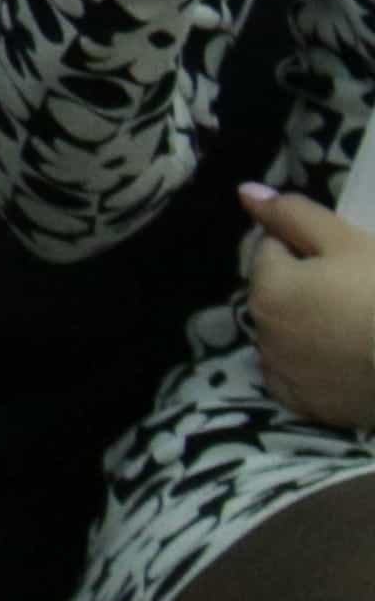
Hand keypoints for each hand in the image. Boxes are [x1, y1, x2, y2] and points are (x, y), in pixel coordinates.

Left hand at [237, 182, 374, 430]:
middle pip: (276, 292)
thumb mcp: (346, 241)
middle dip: (303, 286)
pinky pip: (295, 378)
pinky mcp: (308, 407)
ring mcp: (284, 374)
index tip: (341, 259)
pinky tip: (343, 359)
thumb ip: (292, 215)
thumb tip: (244, 193)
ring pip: (285, 333)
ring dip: (305, 325)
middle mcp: (263, 334)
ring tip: (355, 325)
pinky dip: (310, 367)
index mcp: (266, 289)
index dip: (305, 248)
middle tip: (355, 291)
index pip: (270, 249)